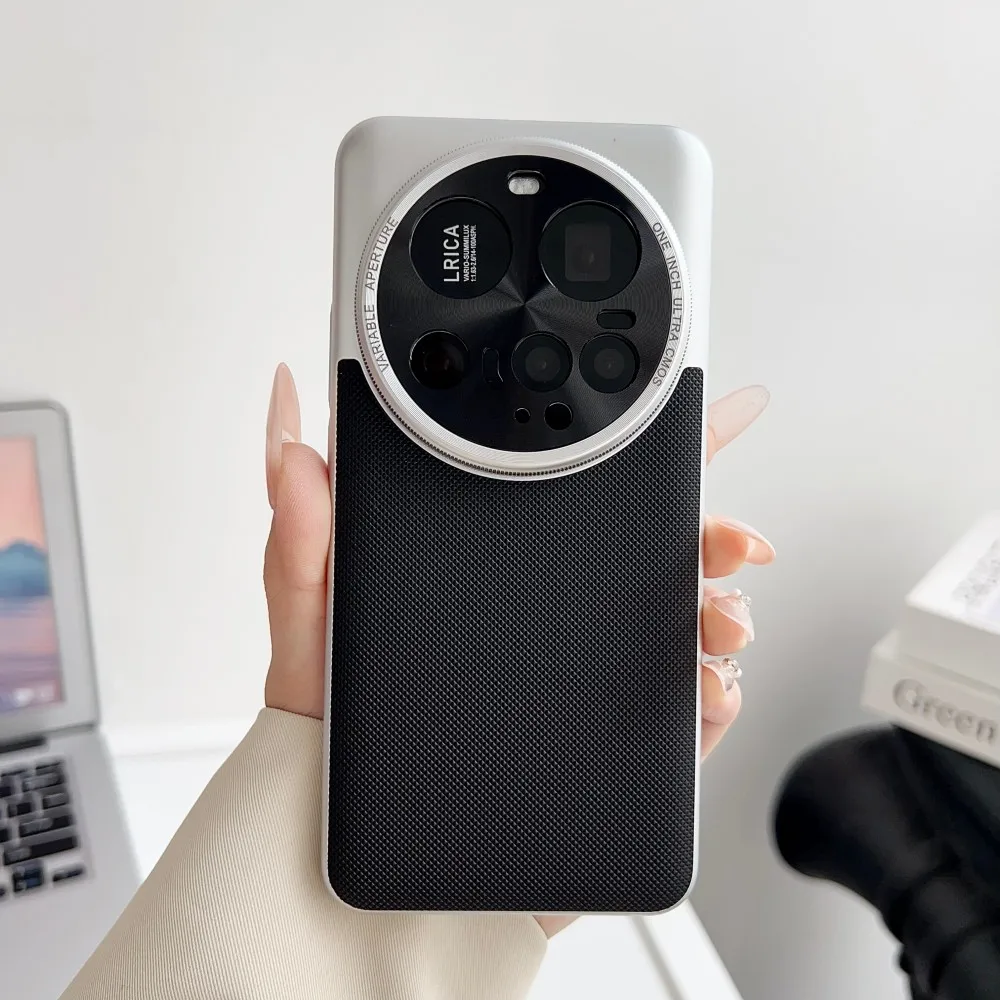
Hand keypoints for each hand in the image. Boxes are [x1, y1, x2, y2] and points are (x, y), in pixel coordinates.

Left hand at [262, 364, 772, 937]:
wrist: (357, 875)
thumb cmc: (330, 742)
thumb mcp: (313, 629)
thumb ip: (302, 538)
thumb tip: (291, 435)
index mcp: (500, 568)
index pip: (583, 489)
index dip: (653, 446)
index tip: (712, 414)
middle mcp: (556, 617)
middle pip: (659, 555)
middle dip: (714, 533)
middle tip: (726, 540)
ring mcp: (591, 682)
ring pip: (688, 628)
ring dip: (726, 613)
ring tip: (716, 622)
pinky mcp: (613, 754)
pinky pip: (688, 719)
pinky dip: (716, 698)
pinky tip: (705, 690)